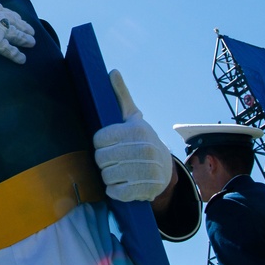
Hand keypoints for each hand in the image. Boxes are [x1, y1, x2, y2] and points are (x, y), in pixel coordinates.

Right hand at [0, 0, 34, 63]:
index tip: (18, 17)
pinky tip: (22, 59)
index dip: (11, 14)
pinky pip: (7, 49)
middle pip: (13, 21)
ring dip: (24, 39)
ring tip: (32, 43)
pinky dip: (16, 54)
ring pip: (15, 34)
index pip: (2, 10)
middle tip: (31, 30)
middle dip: (23, 26)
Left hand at [93, 69, 172, 201]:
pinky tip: (120, 184)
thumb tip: (112, 71)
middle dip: (103, 160)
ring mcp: (146, 171)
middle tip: (111, 159)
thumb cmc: (141, 138)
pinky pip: (116, 192)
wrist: (165, 167)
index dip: (99, 143)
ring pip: (106, 176)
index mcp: (136, 130)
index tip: (106, 144)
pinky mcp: (145, 190)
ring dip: (107, 175)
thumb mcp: (132, 116)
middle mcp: (143, 149)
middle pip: (101, 159)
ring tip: (116, 170)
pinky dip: (114, 190)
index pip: (99, 139)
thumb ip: (120, 95)